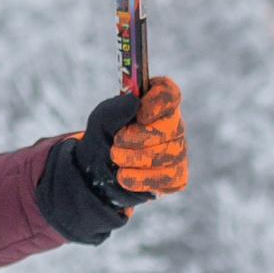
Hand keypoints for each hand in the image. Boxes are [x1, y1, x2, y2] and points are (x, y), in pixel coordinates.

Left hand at [73, 77, 187, 208]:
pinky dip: (143, 178)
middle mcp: (171, 125)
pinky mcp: (174, 176)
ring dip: (138, 157)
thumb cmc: (104, 138)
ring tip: (115, 158)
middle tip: (116, 142)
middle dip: (141, 137)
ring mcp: (176, 151)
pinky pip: (170, 177)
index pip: (170, 94)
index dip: (159, 102)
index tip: (141, 115)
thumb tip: (135, 104)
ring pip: (171, 153)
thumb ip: (115, 109)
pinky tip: (124, 176)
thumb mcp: (101, 120)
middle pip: (172, 127)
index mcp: (154, 104)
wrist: (97, 170)